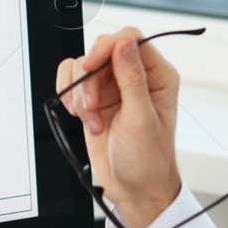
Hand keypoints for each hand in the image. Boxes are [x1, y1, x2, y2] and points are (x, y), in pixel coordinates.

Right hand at [56, 27, 182, 227]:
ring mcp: (113, 88)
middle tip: (90, 105)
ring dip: (79, 94)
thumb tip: (124, 44)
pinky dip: (69, 96)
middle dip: (89, 78)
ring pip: (83, 67)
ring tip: (91, 120)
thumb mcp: (141, 119)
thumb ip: (132, 79)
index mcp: (157, 76)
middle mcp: (135, 77)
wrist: (133, 188)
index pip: (130, 40)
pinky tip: (80, 116)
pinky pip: (72, 82)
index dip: (107, 48)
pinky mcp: (95, 100)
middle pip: (101, 51)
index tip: (91, 66)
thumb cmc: (148, 160)